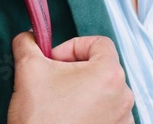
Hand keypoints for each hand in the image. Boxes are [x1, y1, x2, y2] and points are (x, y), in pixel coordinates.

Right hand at [7, 32, 134, 123]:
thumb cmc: (40, 118)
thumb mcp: (28, 70)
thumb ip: (28, 44)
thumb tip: (28, 37)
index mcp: (110, 73)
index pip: (98, 43)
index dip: (72, 47)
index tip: (54, 61)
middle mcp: (124, 95)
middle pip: (101, 67)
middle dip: (75, 69)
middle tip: (53, 81)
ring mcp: (123, 118)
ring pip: (103, 90)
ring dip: (83, 90)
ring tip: (60, 102)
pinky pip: (107, 112)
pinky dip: (90, 111)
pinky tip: (69, 118)